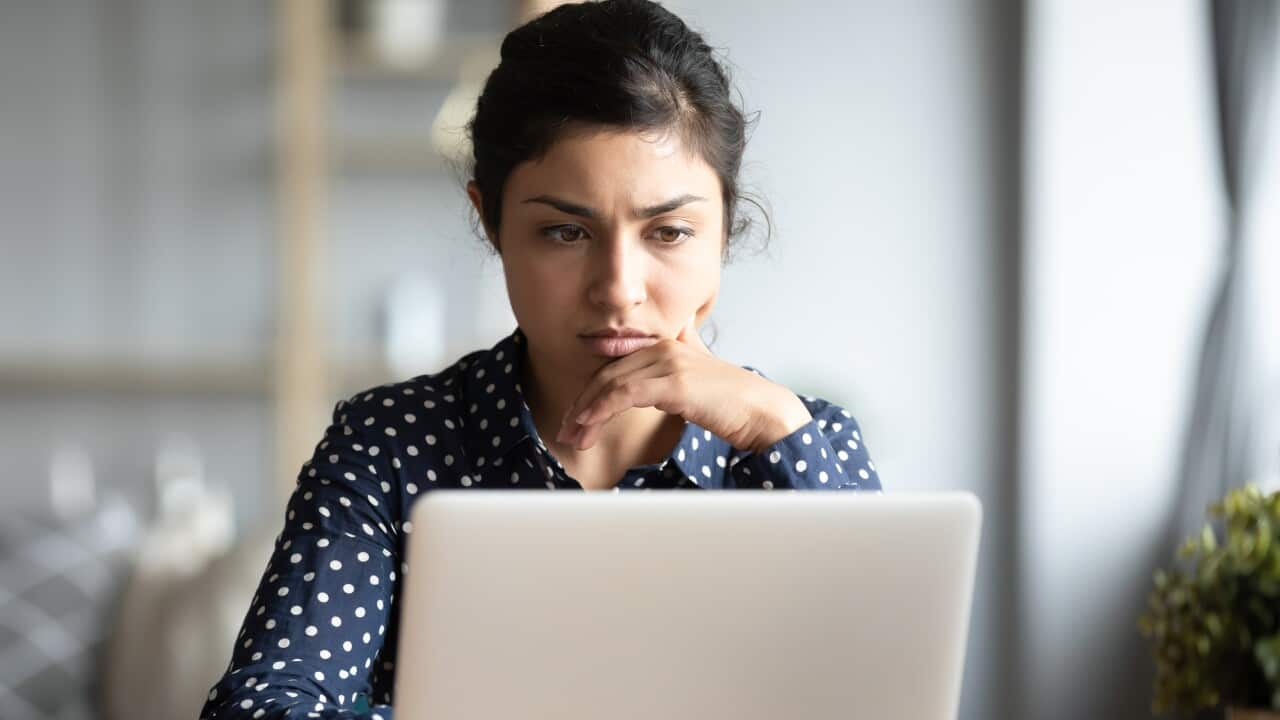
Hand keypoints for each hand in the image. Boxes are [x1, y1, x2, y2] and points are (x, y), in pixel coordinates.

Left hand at [555, 314, 812, 452]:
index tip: (575, 418)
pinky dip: (601, 410)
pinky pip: (624, 394)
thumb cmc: (731, 400)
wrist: (761, 411)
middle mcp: (663, 348)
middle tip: (566, 432)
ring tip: (574, 438)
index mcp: (665, 345)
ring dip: (586, 414)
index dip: (590, 392)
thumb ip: (686, 350)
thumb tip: (680, 330)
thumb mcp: (700, 371)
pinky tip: (589, 426)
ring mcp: (668, 363)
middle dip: (581, 406)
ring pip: (610, 384)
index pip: (614, 367)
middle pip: (606, 375)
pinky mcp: (674, 382)